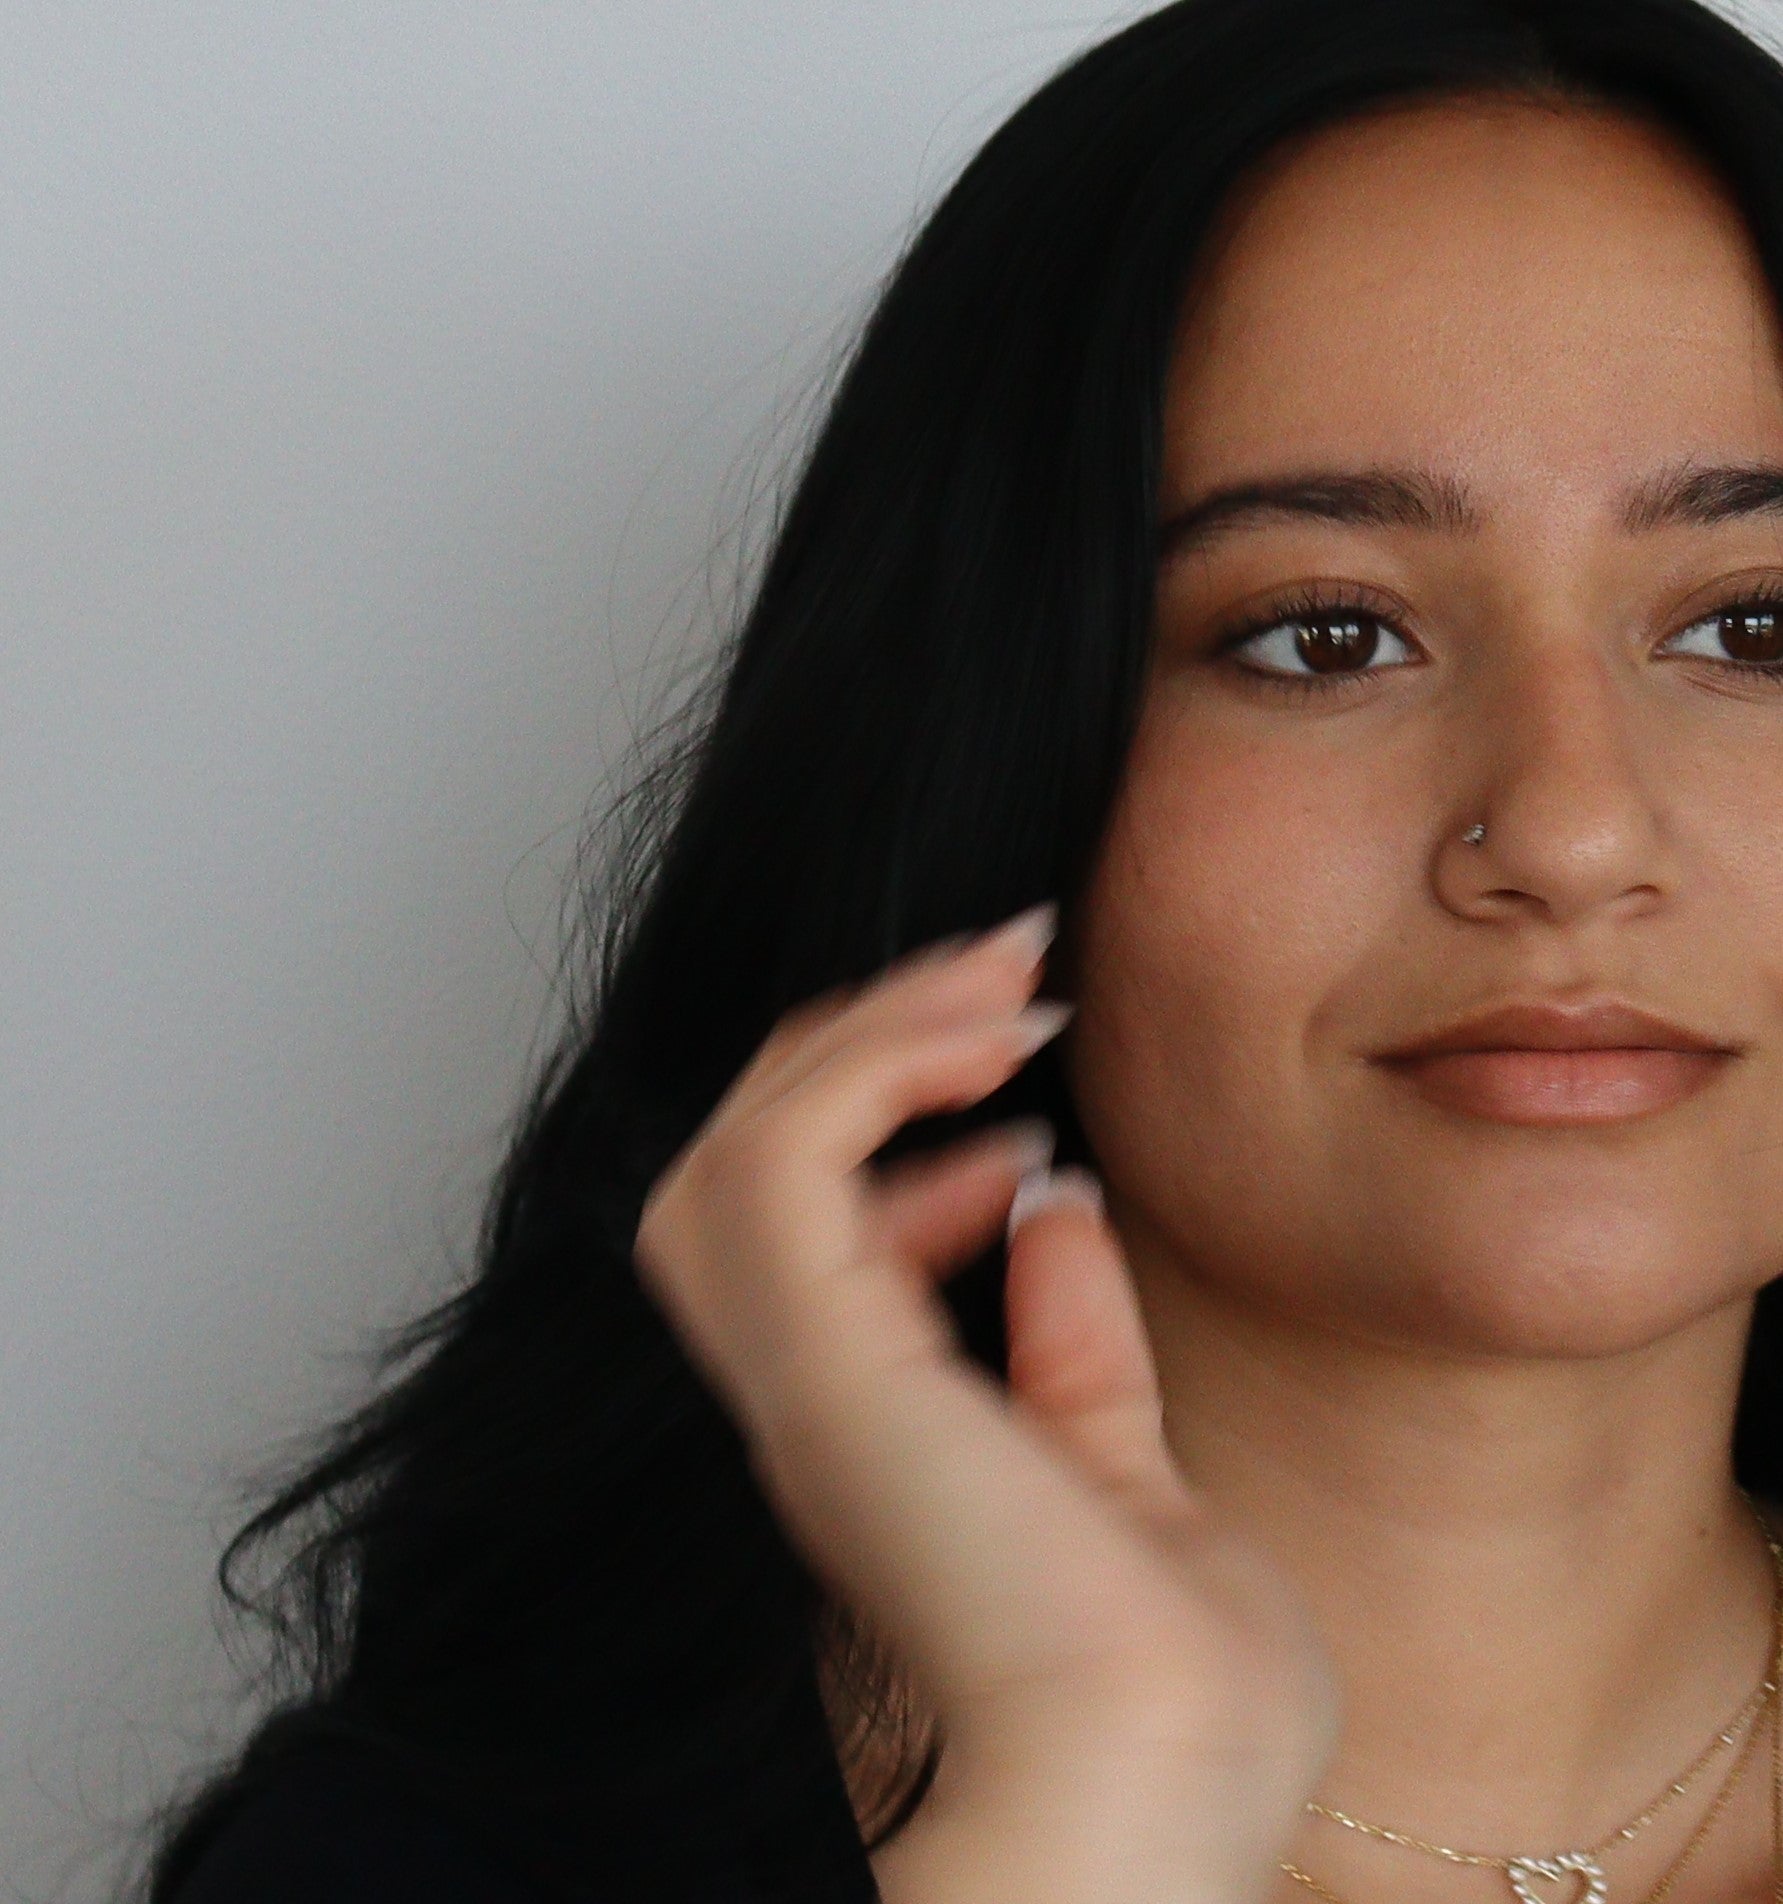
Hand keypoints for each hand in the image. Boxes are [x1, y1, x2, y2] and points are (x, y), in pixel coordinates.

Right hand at [634, 907, 1337, 1903]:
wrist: (1163, 1798)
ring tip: (996, 988)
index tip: (1023, 1088)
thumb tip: (1053, 1210)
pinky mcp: (823, 1360)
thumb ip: (1075, 1351)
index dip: (890, 1121)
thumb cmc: (1170, 1705)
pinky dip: (871, 1072)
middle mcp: (810, 1394)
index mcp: (868, 1426)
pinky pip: (780, 1160)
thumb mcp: (1129, 1479)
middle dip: (866, 1038)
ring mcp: (803, 1377)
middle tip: (1001, 970)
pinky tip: (984, 1050)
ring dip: (863, 1035)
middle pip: (747, 1160)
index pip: (802, 1220)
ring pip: (736, 1141)